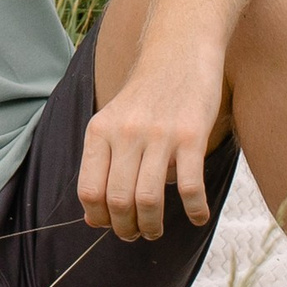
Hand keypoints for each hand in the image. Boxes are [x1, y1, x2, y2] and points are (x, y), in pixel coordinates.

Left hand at [77, 45, 226, 242]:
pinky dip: (194, 210)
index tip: (110, 226)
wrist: (178, 52)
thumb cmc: (145, 95)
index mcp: (99, 131)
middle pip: (118, 201)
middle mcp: (125, 134)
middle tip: (136, 234)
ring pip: (148, 199)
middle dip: (126, 228)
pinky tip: (197, 217)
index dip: (98, 218)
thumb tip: (91, 218)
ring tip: (157, 231)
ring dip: (153, 226)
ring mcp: (158, 135)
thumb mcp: (112, 122)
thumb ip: (101, 164)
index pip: (89, 190)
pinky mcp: (191, 136)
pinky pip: (189, 187)